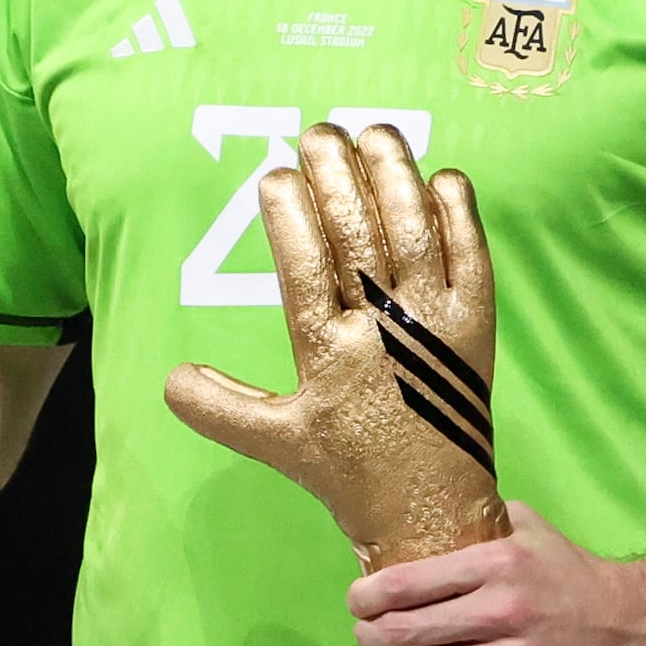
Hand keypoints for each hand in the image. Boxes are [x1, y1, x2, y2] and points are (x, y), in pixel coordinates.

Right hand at [163, 123, 508, 569]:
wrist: (434, 512)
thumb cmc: (353, 473)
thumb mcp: (279, 443)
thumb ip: (221, 408)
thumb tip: (168, 379)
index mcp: (330, 355)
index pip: (305, 267)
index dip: (289, 215)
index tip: (275, 174)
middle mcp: (385, 333)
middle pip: (358, 236)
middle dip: (336, 176)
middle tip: (318, 133)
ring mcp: (436, 326)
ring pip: (415, 233)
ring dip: (395, 177)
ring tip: (375, 133)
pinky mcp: (478, 328)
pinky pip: (472, 257)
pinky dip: (459, 214)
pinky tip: (442, 177)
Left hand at [350, 506, 645, 645]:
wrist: (633, 628)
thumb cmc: (573, 576)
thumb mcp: (532, 531)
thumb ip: (484, 521)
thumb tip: (430, 511)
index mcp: (499, 564)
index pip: (408, 583)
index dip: (367, 597)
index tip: (358, 602)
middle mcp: (502, 612)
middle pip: (405, 632)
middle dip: (371, 637)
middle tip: (367, 637)